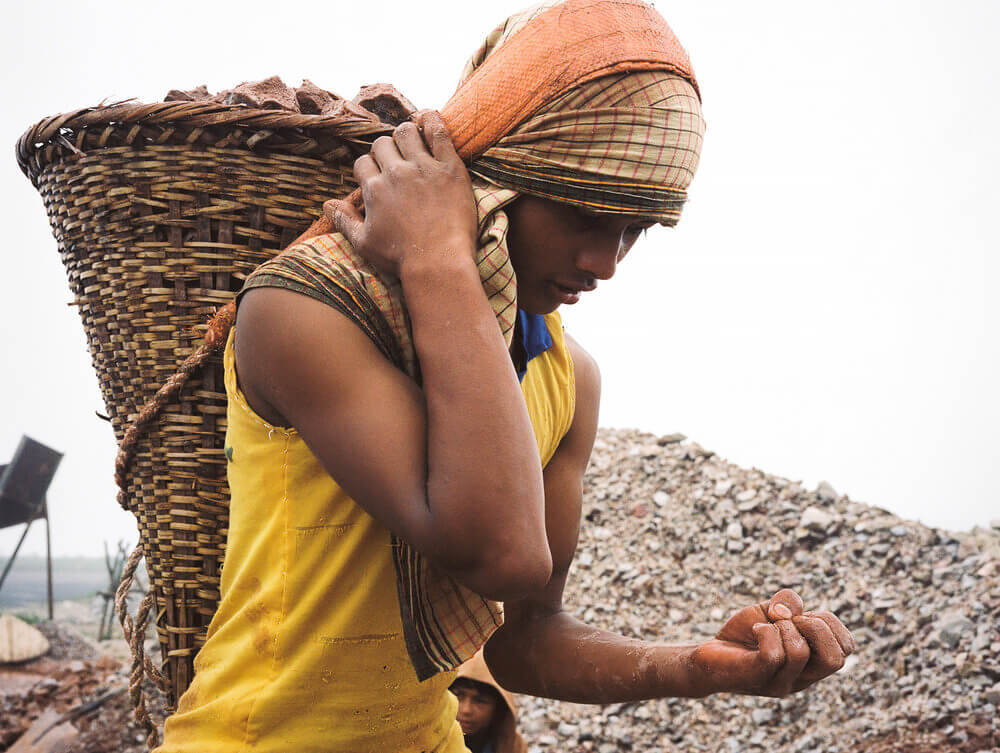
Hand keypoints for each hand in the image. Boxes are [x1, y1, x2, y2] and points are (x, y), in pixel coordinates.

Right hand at [324, 110, 478, 277]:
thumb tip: (326, 205)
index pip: (363, 163)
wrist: (439, 264)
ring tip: (413, 144)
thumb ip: (344, 221)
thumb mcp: (364, 244)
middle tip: (398, 162)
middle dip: (386, 151)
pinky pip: (439, 132)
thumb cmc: (401, 258)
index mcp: (374, 190)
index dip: (369, 168)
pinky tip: (429, 118)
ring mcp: (424, 168)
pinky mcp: (449, 168)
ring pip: (406, 132)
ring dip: (406, 134)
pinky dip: (433, 120)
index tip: (379, 177)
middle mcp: (396, 174)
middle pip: (382, 144)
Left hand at [691, 589, 854, 696]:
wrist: (708, 656)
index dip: (830, 621)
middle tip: (789, 619)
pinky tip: (755, 629)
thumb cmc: (744, 635)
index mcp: (812, 664)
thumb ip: (789, 603)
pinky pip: (772, 655)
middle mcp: (802, 678)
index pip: (846, 648)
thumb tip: (789, 612)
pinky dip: (764, 631)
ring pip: (800, 652)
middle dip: (816, 625)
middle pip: (837, 659)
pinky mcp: (755, 677)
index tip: (802, 614)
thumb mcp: (771, 611)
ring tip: (766, 624)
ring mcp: (779, 682)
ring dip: (783, 625)